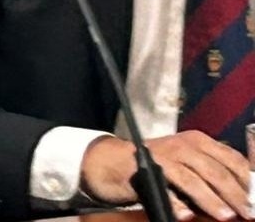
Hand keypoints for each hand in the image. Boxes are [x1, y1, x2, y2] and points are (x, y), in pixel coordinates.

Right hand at [81, 132, 251, 220]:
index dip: (246, 179)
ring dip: (211, 200)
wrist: (114, 161)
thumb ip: (213, 171)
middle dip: (234, 194)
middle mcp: (182, 146)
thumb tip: (244, 195)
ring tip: (226, 216)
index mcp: (198, 141)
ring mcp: (163, 158)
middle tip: (248, 213)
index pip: (231, 158)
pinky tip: (186, 215)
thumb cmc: (160, 165)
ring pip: (192, 180)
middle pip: (214, 171)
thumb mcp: (189, 160)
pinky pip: (164, 190)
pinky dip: (176, 203)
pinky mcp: (144, 172)